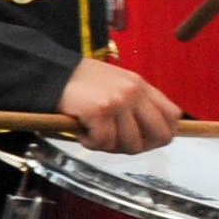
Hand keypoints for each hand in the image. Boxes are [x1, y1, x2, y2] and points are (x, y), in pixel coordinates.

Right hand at [60, 57, 184, 154]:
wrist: (46, 71)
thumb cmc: (76, 81)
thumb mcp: (115, 84)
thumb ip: (134, 103)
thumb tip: (148, 132)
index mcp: (140, 85)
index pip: (172, 116)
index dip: (162, 134)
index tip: (145, 139)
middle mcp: (133, 92)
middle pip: (159, 135)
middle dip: (140, 146)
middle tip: (119, 144)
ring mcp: (118, 102)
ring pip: (130, 143)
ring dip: (111, 146)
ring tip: (95, 136)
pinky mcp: (99, 111)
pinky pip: (104, 142)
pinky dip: (91, 143)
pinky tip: (82, 133)